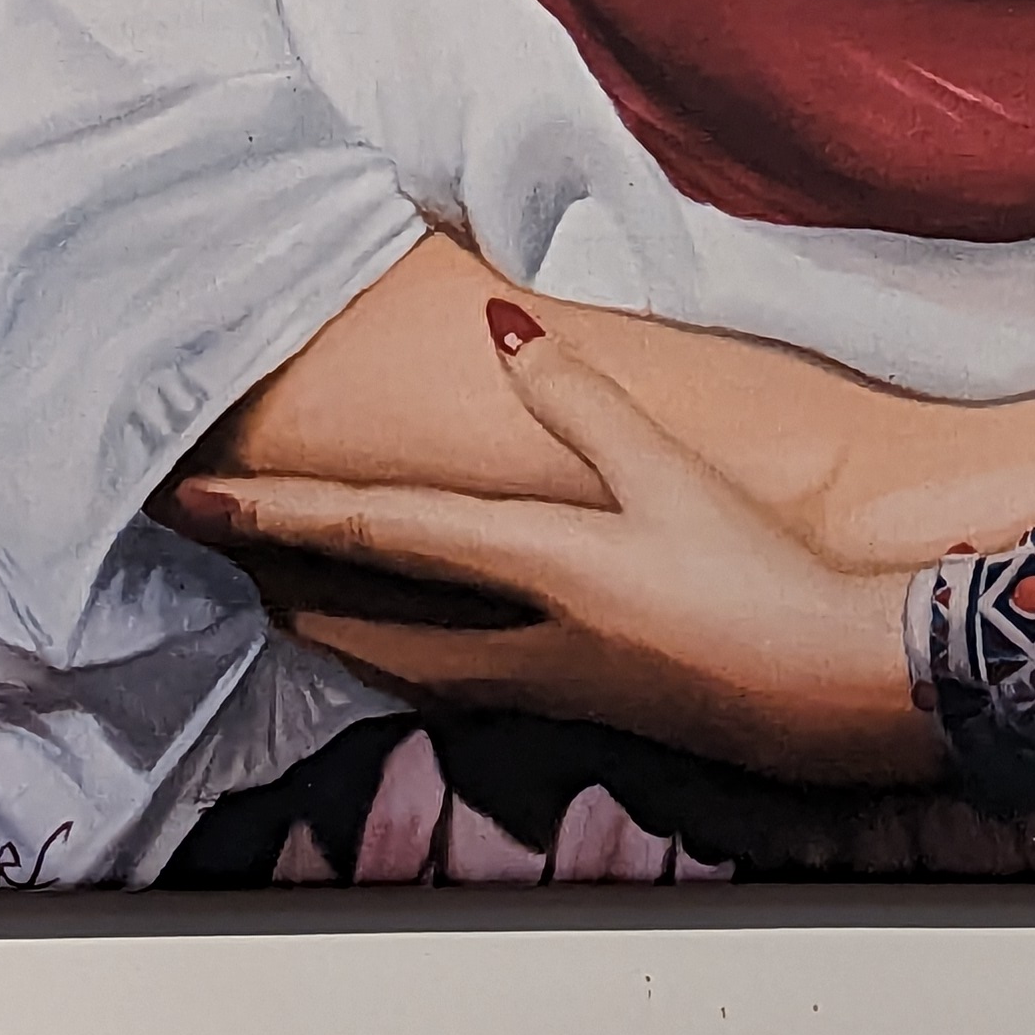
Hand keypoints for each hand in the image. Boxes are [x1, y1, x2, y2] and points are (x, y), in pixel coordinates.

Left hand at [175, 301, 930, 788]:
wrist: (838, 691)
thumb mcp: (672, 474)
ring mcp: (554, 688)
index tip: (197, 502)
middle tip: (226, 563)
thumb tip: (499, 326)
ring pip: (415, 664)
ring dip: (347, 628)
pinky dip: (417, 651)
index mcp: (541, 568)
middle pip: (375, 623)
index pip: (381, 532)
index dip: (282, 512)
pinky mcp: (591, 708)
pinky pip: (468, 681)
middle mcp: (526, 642)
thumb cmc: (759, 582)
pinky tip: (428, 640)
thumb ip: (582, 397)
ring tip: (298, 601)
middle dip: (293, 589)